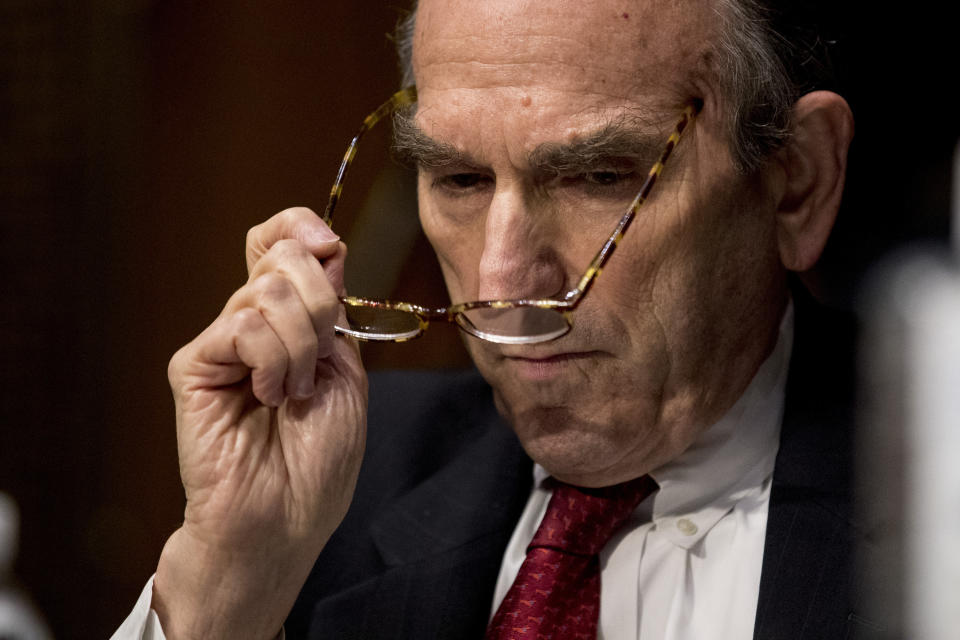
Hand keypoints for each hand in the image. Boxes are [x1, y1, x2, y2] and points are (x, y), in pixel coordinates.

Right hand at [153, 207, 366, 638]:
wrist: (285, 519)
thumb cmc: (319, 460)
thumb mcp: (346, 373)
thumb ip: (331, 311)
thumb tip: (322, 244)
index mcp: (293, 321)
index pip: (284, 242)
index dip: (303, 227)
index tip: (327, 244)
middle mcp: (255, 322)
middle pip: (285, 257)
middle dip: (320, 307)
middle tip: (317, 364)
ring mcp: (223, 341)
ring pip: (270, 291)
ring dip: (301, 348)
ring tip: (292, 396)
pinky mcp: (194, 364)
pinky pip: (245, 326)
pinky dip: (274, 362)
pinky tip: (268, 398)